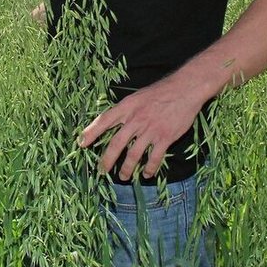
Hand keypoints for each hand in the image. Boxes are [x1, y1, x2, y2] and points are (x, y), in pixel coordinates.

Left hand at [77, 76, 203, 180]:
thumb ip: (125, 111)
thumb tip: (111, 125)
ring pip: (134, 154)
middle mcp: (136, 119)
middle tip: (102, 171)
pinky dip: (149, 168)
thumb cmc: (160, 93)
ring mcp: (151, 129)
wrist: (185, 89)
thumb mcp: (137, 97)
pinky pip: (154, 157)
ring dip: (127, 168)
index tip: (81, 144)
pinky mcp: (165, 137)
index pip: (104, 120)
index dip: (91, 132)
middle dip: (107, 160)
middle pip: (117, 143)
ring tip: (123, 177)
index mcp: (127, 107)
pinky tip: (146, 174)